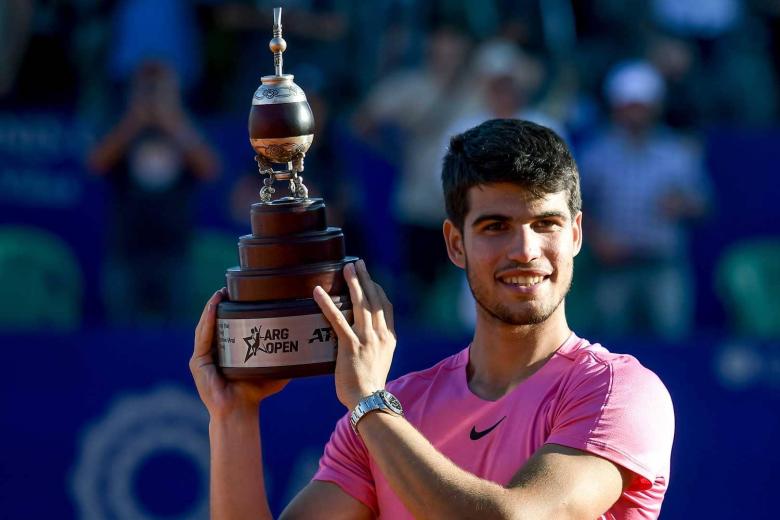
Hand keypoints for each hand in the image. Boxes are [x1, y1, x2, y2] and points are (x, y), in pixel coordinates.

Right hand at [190, 288, 288, 418]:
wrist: (241, 412)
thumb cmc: (255, 393)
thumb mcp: (272, 369)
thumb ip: (285, 358)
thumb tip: (306, 348)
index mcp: (225, 352)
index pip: (225, 325)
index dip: (228, 309)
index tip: (236, 292)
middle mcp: (212, 352)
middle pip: (214, 322)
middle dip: (219, 304)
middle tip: (228, 287)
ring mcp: (203, 357)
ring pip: (206, 326)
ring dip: (211, 308)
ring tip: (220, 293)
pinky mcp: (198, 362)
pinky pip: (202, 337)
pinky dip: (207, 321)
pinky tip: (213, 307)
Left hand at [313, 260, 395, 410]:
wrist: (369, 400)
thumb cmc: (371, 385)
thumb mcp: (381, 361)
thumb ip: (376, 346)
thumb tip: (365, 337)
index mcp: (389, 337)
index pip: (385, 306)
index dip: (377, 289)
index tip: (370, 279)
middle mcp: (380, 334)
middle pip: (374, 299)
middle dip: (366, 279)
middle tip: (357, 263)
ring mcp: (366, 338)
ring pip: (361, 303)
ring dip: (353, 283)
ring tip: (346, 269)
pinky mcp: (350, 345)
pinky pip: (337, 319)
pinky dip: (327, 304)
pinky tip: (318, 292)